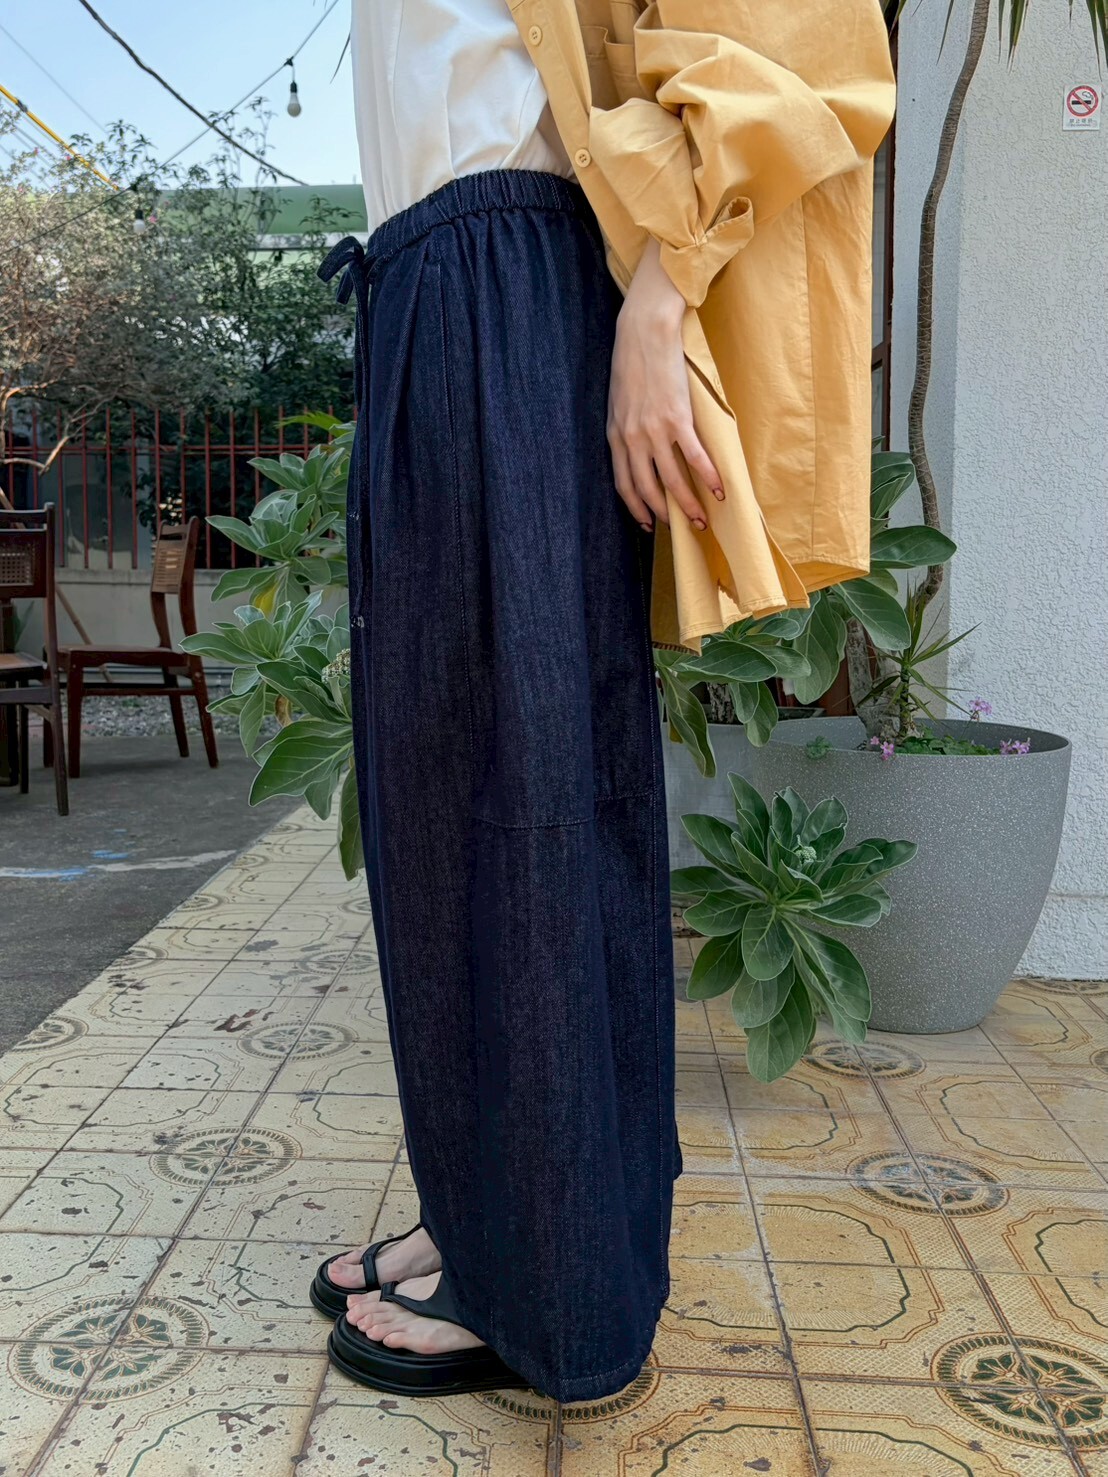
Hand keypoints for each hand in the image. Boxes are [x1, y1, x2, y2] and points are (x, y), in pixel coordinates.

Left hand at [607, 237, 723, 533]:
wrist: (644, 330)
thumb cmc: (633, 361)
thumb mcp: (619, 401)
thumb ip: (627, 427)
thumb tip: (640, 447)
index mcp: (616, 436)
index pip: (624, 485)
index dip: (636, 509)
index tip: (648, 525)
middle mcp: (632, 439)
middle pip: (648, 489)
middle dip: (665, 514)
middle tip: (682, 528)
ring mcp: (654, 431)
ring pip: (672, 481)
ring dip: (689, 505)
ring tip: (703, 519)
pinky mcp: (677, 419)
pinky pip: (694, 458)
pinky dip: (709, 477)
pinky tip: (720, 490)